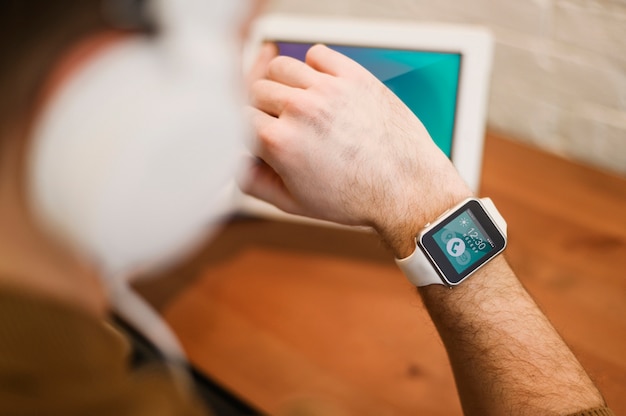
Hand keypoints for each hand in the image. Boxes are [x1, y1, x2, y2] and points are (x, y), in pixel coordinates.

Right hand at [245, 44, 470, 256]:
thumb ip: (253, 182)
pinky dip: (313, 67)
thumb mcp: (294, 203)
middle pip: (256, 89)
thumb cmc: (356, 198)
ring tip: (297, 104)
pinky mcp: (354, 76)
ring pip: (280, 66)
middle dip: (263, 107)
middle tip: (281, 125)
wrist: (406, 188)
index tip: (259, 134)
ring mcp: (328, 89)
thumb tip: (236, 160)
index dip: (247, 128)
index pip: (237, 116)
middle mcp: (300, 110)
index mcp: (279, 142)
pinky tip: (321, 88)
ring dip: (282, 83)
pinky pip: (317, 54)